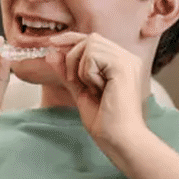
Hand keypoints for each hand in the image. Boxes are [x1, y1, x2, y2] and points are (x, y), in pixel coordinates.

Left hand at [45, 32, 148, 150]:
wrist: (119, 139)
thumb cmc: (105, 122)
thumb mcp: (80, 92)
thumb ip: (67, 72)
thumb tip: (51, 52)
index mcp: (120, 63)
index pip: (92, 40)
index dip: (70, 39)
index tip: (51, 43)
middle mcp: (127, 57)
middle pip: (89, 38)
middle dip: (72, 57)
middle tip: (74, 80)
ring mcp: (127, 59)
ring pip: (89, 43)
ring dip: (80, 66)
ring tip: (90, 88)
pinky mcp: (124, 65)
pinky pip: (92, 55)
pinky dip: (87, 72)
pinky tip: (98, 89)